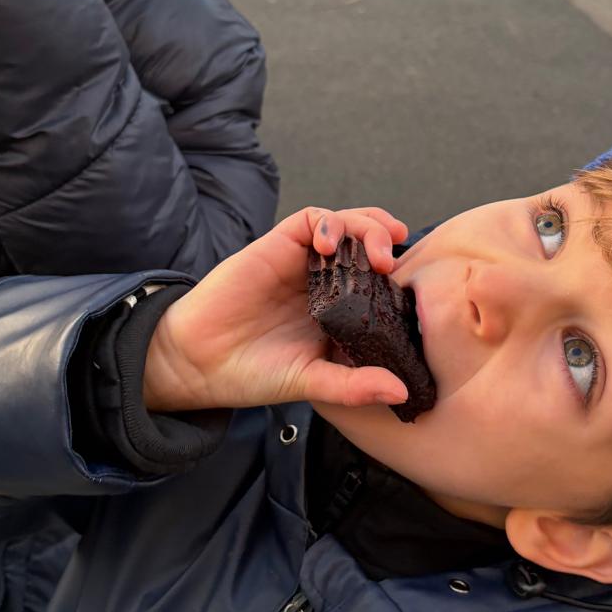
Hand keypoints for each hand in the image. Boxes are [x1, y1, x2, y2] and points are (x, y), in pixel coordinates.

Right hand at [143, 206, 411, 414]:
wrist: (196, 363)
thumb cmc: (252, 374)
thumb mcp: (312, 383)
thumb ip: (354, 386)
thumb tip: (401, 392)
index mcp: (339, 312)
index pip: (380, 281)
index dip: (401, 279)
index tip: (415, 292)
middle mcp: (325, 282)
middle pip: (367, 243)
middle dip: (386, 241)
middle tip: (391, 265)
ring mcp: (302, 263)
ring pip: (345, 223)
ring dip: (366, 227)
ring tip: (374, 252)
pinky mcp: (276, 247)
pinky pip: (309, 219)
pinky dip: (328, 222)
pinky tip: (328, 243)